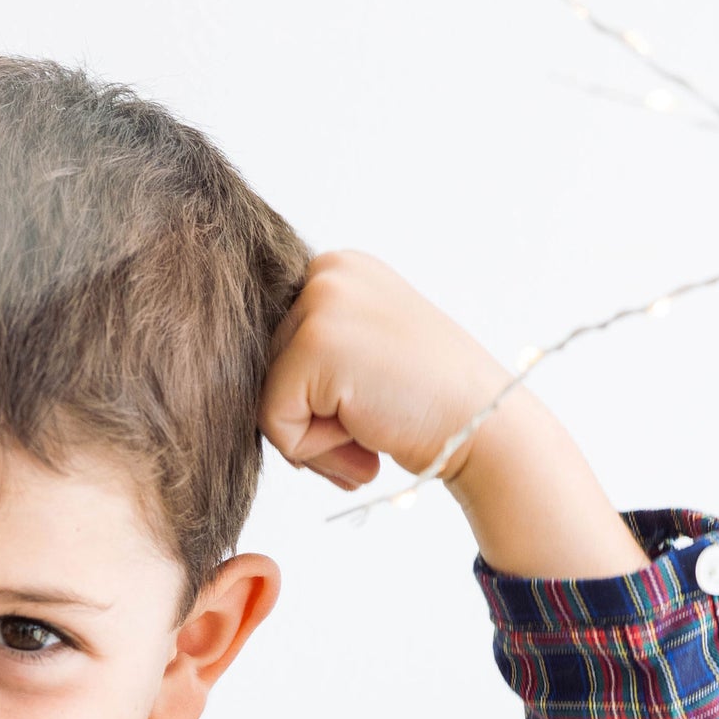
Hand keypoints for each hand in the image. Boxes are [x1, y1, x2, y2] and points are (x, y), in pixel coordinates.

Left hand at [257, 248, 512, 489]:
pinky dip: (314, 450)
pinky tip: (366, 438)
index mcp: (337, 268)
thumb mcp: (365, 353)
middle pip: (264, 371)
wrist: (487, 430)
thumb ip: (313, 350)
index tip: (367, 402)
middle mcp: (326, 271)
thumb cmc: (429, 408)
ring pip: (264, 399)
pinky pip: (273, 422)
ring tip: (372, 429)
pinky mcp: (314, 345)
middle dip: (311, 417)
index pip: (274, 348)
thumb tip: (232, 372)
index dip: (311, 395)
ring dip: (315, 438)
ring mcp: (320, 302)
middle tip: (374, 421)